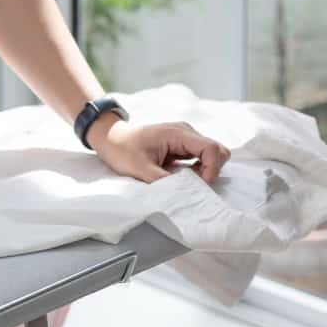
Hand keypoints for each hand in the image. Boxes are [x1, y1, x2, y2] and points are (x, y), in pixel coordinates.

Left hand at [86, 115, 230, 183]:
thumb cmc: (121, 149)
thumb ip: (165, 181)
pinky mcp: (180, 146)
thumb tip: (185, 194)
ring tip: (185, 182)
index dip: (212, 169)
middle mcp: (186, 133)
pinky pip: (199, 158)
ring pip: (210, 154)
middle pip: (217, 150)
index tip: (201, 185)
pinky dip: (197, 170)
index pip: (211, 148)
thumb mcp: (140, 169)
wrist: (110, 138)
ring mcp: (185, 139)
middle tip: (194, 185)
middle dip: (212, 170)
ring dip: (205, 171)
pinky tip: (182, 178)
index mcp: (178, 133)